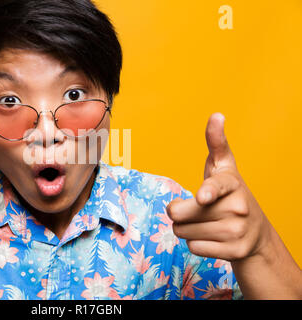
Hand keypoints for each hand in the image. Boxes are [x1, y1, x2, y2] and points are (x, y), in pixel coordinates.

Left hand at [167, 113, 270, 261]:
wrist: (255, 233)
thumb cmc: (230, 195)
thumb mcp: (223, 168)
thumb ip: (217, 143)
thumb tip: (217, 115)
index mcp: (232, 183)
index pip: (215, 186)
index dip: (207, 192)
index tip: (203, 197)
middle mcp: (238, 207)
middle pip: (180, 214)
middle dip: (179, 213)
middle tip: (196, 210)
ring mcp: (237, 231)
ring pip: (183, 233)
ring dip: (187, 230)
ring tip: (206, 223)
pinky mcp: (234, 252)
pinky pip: (193, 249)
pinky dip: (196, 244)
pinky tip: (212, 238)